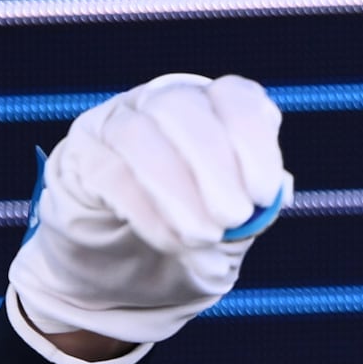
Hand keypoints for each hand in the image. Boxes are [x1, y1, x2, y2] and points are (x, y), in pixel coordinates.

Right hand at [10, 72, 289, 359]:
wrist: (126, 264)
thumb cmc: (195, 231)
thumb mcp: (235, 218)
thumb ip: (258, 203)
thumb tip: (280, 189)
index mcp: (213, 108)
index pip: (235, 98)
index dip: (252, 141)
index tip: (264, 194)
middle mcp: (162, 102)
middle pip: (182, 109)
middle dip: (214, 165)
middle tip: (234, 218)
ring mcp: (115, 124)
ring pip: (138, 135)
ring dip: (177, 189)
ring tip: (204, 236)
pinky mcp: (82, 157)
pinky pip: (109, 173)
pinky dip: (147, 212)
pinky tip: (173, 243)